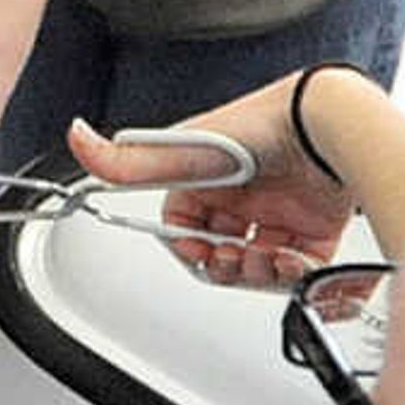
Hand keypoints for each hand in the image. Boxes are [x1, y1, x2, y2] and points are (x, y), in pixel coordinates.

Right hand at [68, 81, 355, 286]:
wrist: (327, 128)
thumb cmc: (259, 127)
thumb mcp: (182, 151)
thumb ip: (127, 159)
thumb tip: (77, 138)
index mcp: (205, 181)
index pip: (183, 228)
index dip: (187, 247)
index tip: (197, 251)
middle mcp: (242, 199)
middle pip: (219, 253)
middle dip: (222, 267)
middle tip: (231, 261)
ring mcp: (280, 214)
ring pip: (258, 267)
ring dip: (257, 276)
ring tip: (266, 261)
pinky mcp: (317, 228)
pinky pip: (302, 269)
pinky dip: (295, 277)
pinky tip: (290, 264)